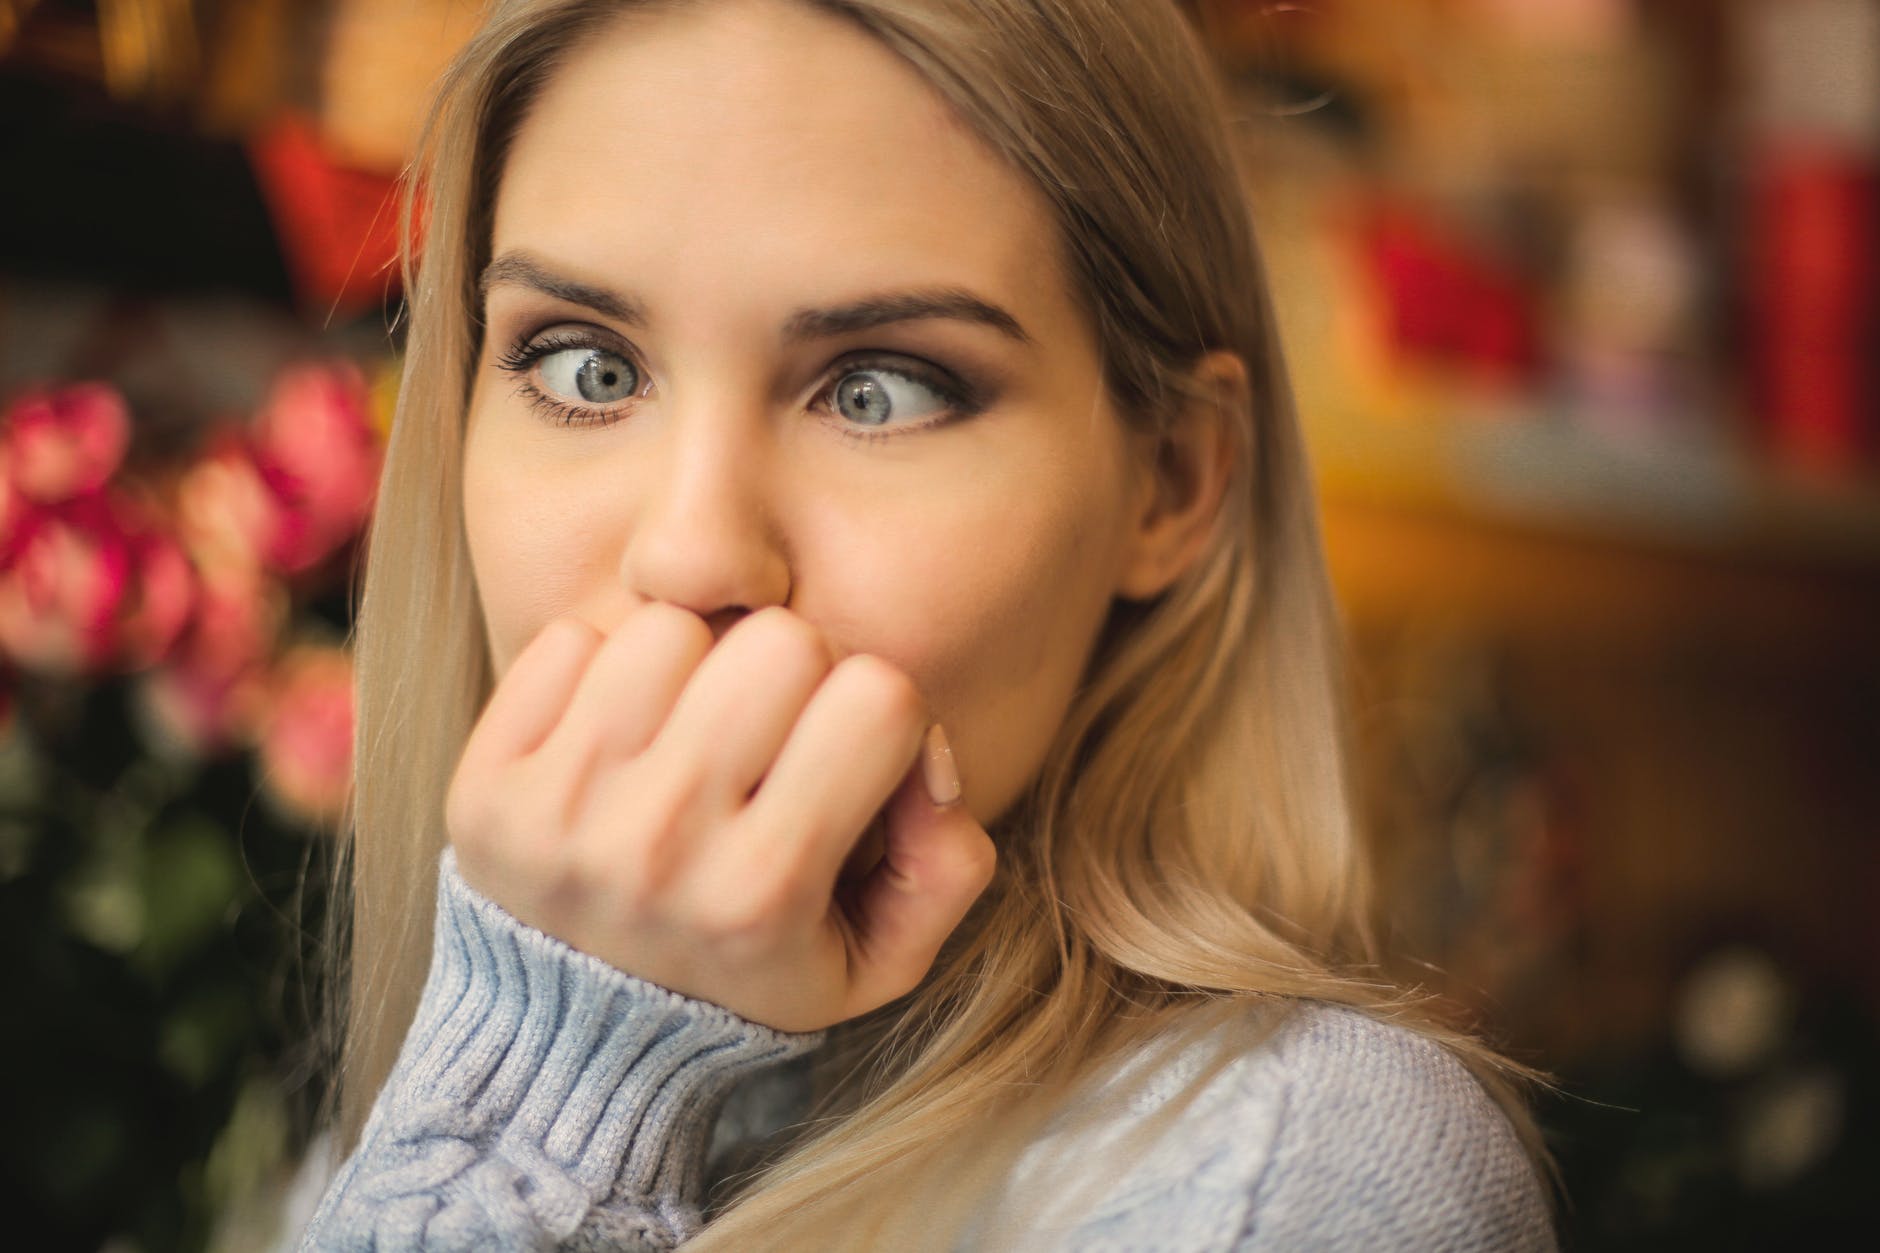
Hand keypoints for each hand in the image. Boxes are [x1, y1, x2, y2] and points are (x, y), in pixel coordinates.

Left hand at [443, 603, 998, 1032]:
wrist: (578, 1043)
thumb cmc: (749, 970)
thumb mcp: (877, 960)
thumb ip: (946, 868)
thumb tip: (930, 763)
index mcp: (766, 893)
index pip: (880, 697)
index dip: (881, 711)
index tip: (847, 757)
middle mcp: (662, 849)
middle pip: (782, 641)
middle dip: (794, 674)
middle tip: (768, 733)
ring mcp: (562, 813)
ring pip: (672, 626)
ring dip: (695, 667)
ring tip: (686, 733)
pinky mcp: (485, 788)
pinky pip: (569, 641)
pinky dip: (601, 673)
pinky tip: (614, 738)